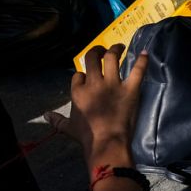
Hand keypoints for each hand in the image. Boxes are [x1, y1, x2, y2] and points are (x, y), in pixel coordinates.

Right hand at [49, 45, 148, 168]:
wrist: (107, 143)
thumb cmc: (87, 137)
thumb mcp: (68, 128)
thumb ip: (57, 120)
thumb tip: (46, 116)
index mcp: (78, 91)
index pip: (78, 74)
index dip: (82, 74)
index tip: (86, 77)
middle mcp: (94, 83)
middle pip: (93, 58)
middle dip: (96, 51)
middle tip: (102, 50)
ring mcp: (113, 84)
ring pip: (112, 58)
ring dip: (115, 49)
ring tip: (119, 47)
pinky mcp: (130, 89)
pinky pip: (137, 71)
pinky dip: (142, 61)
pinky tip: (145, 53)